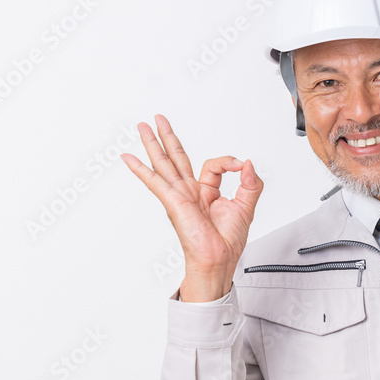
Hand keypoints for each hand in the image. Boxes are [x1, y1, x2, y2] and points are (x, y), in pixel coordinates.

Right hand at [121, 114, 262, 301]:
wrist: (218, 260)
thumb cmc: (227, 242)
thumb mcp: (247, 206)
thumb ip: (251, 183)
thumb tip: (247, 163)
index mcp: (205, 193)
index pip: (212, 165)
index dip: (228, 162)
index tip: (240, 166)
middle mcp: (189, 193)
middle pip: (175, 157)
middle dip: (167, 137)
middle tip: (157, 119)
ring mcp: (179, 196)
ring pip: (163, 163)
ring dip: (152, 144)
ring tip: (142, 127)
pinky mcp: (173, 202)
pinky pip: (154, 182)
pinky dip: (140, 170)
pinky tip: (128, 158)